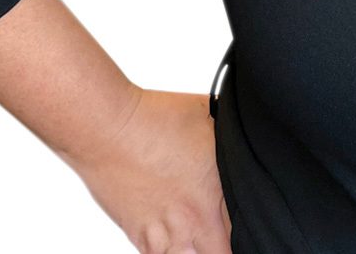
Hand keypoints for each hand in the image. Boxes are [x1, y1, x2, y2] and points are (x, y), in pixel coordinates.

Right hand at [64, 84, 231, 252]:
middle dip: (223, 246)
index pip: (242, 229)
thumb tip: (238, 138)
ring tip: (196, 236)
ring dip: (195, 249)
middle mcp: (191, 221)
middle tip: (222, 233)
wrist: (109, 129)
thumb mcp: (209, 116)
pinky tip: (174, 238)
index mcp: (213, 193)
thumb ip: (227, 140)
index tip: (241, 221)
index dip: (246, 227)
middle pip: (220, 252)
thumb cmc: (155, 117)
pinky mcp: (138, 235)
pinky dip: (167, 250)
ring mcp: (163, 233)